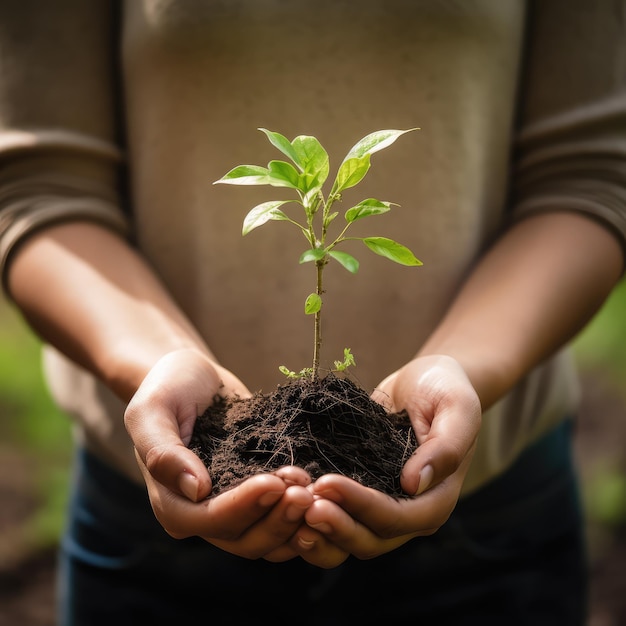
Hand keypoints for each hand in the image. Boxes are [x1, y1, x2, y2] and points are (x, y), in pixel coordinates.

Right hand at [124, 349, 313, 559]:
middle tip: (305, 487)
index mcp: (172, 503)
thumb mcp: (152, 410)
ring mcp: (233, 509)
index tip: (275, 481)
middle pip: (244, 540)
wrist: (193, 378)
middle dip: (277, 518)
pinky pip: (282, 520)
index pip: (210, 519)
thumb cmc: (168, 389)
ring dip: (295, 520)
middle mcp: (202, 515)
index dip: (244, 506)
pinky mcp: (257, 497)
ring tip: (316, 487)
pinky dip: (303, 516)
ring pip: (268, 538)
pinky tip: (322, 492)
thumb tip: (194, 489)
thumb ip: (162, 451)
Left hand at [290, 355, 480, 566]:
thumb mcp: (457, 408)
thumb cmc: (445, 390)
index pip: (396, 518)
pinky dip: (311, 516)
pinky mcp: (359, 494)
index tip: (327, 482)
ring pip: (348, 537)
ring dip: (318, 530)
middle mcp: (408, 513)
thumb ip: (445, 447)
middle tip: (302, 503)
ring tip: (289, 509)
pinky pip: (336, 516)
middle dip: (334, 525)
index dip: (361, 506)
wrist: (425, 382)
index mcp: (436, 500)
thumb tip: (414, 483)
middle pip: (369, 540)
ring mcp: (380, 506)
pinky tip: (286, 499)